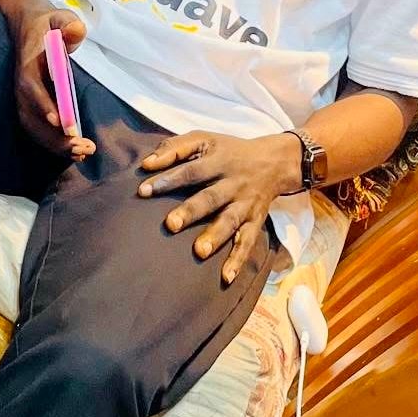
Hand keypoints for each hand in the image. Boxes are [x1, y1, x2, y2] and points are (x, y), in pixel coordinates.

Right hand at [11, 9, 94, 159]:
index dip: (44, 104)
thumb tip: (77, 31)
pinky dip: (53, 144)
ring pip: (34, 128)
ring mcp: (24, 99)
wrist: (29, 27)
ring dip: (55, 145)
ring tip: (82, 154)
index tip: (60, 122)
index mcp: (28, 64)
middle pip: (31, 116)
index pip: (32, 87)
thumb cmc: (49, 24)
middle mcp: (22, 86)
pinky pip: (38, 130)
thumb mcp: (61, 17)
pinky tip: (75, 153)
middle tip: (82, 146)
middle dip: (54, 136)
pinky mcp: (30, 107)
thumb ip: (70, 24)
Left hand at [138, 131, 300, 283]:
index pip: (190, 171)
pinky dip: (238, 260)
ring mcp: (245, 204)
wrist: (274, 161)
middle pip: (211, 197)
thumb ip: (174, 148)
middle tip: (170, 224)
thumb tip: (146, 163)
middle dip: (191, 212)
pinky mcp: (255, 221)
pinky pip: (248, 242)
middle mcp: (233, 183)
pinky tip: (226, 277)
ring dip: (215, 236)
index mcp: (218, 160)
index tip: (143, 191)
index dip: (167, 180)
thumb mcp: (204, 139)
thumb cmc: (228, 151)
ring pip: (230, 221)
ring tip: (199, 251)